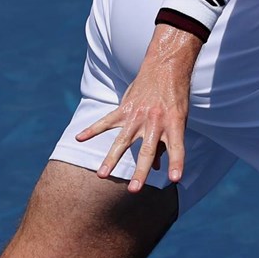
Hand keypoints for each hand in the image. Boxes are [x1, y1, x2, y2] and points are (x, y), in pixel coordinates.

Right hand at [73, 25, 199, 191]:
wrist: (166, 67)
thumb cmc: (175, 98)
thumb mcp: (179, 119)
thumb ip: (167, 143)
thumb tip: (158, 167)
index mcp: (174, 124)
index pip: (178, 147)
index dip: (177, 163)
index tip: (175, 179)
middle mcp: (156, 122)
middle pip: (147, 151)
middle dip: (141, 172)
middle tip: (134, 190)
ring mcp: (138, 116)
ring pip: (122, 141)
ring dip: (111, 159)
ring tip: (102, 175)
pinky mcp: (125, 108)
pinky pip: (106, 120)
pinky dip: (92, 129)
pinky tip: (79, 137)